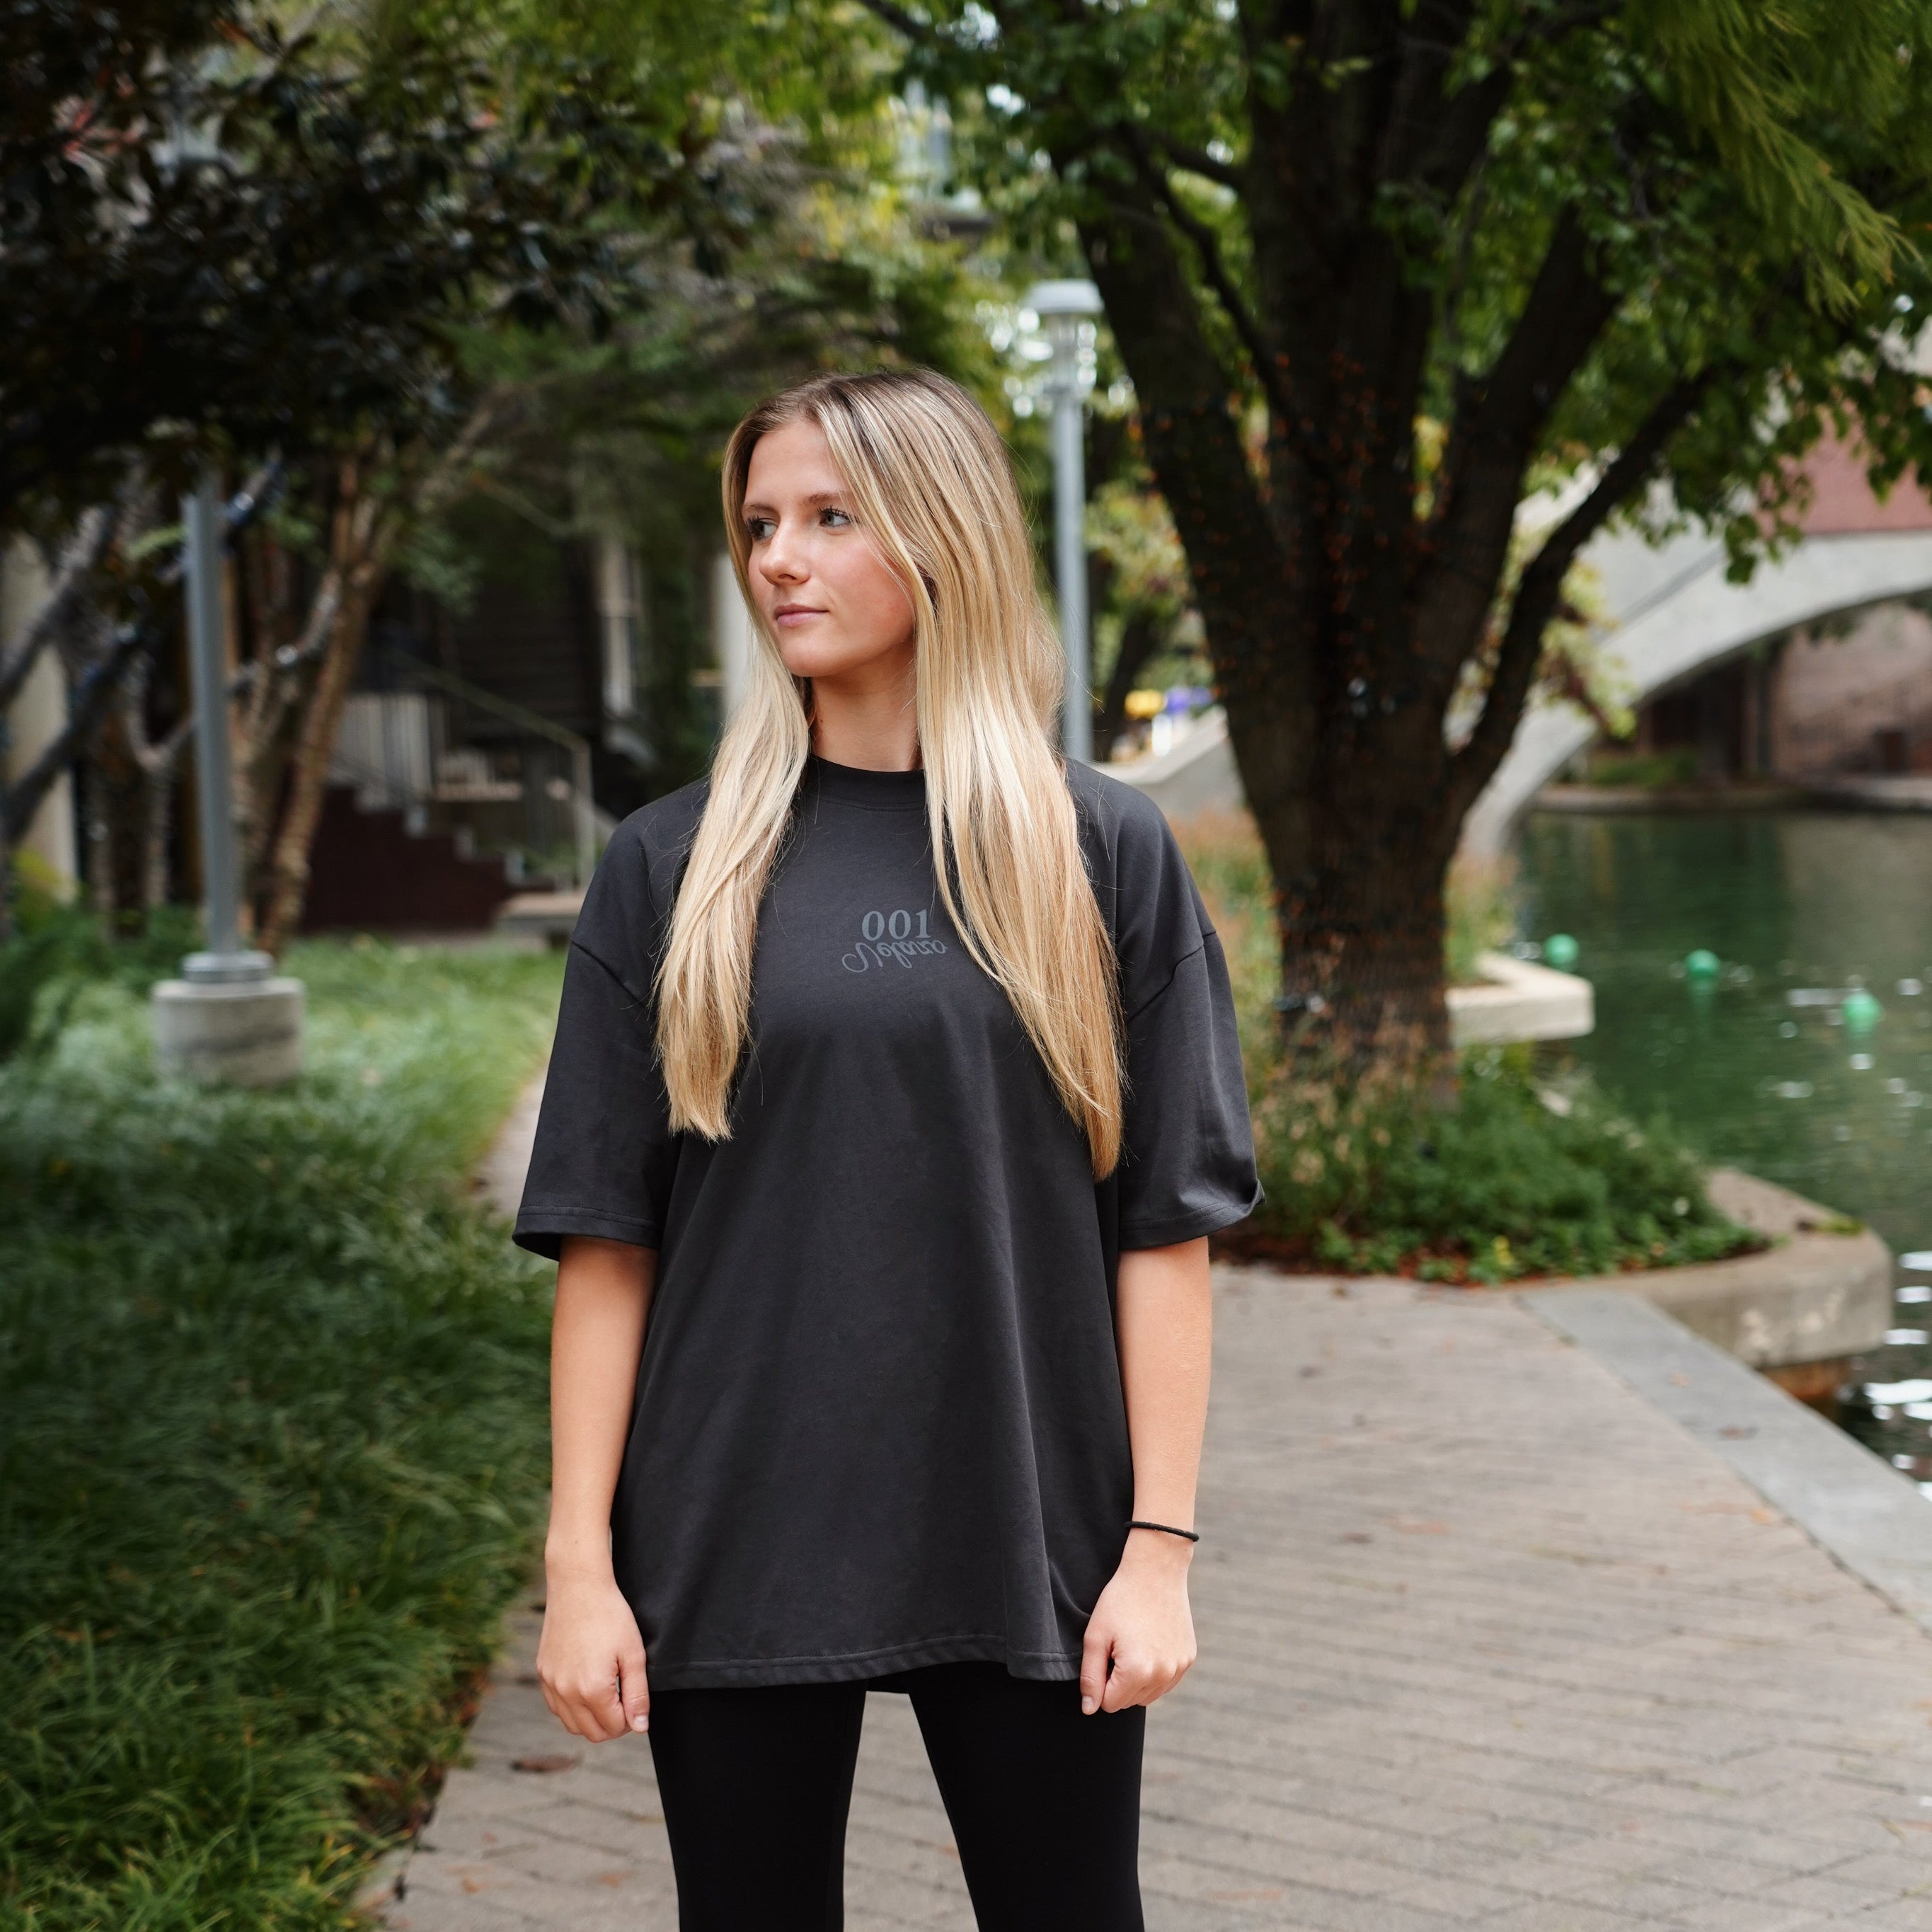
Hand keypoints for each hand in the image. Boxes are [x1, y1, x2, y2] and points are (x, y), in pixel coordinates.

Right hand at [536, 1568, 649, 1742]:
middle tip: (624, 1700)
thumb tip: (640, 1727)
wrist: (578, 1587)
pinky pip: (557, 1707)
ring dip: (591, 1720)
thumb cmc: (611, 1616)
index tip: (635, 1701)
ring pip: (572, 1725)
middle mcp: (566, 1692)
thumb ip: (637, 1695)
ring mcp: (551, 1684)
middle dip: (612, 1724)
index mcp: (592, 1689)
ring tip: (607, 1694)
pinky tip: (586, 1687)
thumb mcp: (633, 1654)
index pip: (614, 1728)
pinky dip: (573, 1707)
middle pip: (592, 1733)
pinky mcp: (543, 1674)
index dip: (631, 1719)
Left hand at [1079, 1530, 1196, 1714]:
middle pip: (1129, 1702)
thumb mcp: (1096, 1636)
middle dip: (1117, 1683)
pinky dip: (1155, 1672)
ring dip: (1137, 1681)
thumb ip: (1090, 1677)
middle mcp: (1162, 1675)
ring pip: (1148, 1695)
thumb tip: (1089, 1709)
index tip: (1104, 1654)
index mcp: (1136, 1671)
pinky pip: (1166, 1681)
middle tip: (1118, 1647)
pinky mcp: (1188, 1658)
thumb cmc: (1120, 1600)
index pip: (1109, 1704)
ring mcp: (1178, 1668)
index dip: (1100, 1683)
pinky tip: (1150, 1645)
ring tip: (1133, 1646)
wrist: (1156, 1571)